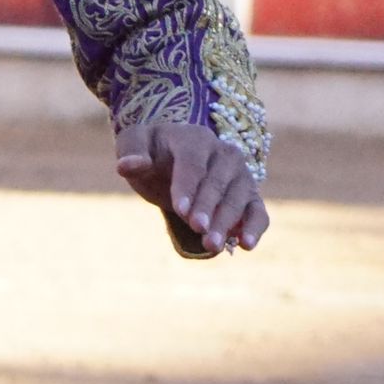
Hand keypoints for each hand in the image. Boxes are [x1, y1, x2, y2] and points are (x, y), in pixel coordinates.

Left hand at [115, 122, 267, 254]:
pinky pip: (257, 210)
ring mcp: (239, 174)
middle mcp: (223, 153)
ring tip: (212, 245)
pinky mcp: (248, 195)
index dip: (188, 186)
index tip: (180, 210)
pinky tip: (247, 245)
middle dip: (208, 207)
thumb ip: (130, 151)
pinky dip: (255, 226)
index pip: (193, 162)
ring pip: (239, 197)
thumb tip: (127, 165)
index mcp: (194, 138)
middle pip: (219, 181)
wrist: (174, 160)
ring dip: (227, 222)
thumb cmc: (151, 154)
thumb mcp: (134, 146)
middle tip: (198, 230)